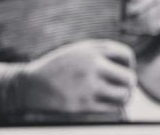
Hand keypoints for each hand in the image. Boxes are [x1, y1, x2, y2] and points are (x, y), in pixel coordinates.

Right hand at [17, 39, 136, 115]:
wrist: (30, 85)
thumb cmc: (58, 67)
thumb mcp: (79, 50)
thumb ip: (101, 52)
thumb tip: (128, 65)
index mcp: (93, 50)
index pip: (127, 56)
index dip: (129, 64)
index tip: (123, 70)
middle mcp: (93, 66)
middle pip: (129, 78)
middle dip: (129, 83)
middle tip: (124, 86)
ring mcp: (88, 86)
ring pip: (123, 95)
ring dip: (124, 97)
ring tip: (118, 97)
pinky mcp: (83, 105)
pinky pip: (111, 109)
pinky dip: (113, 107)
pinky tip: (107, 104)